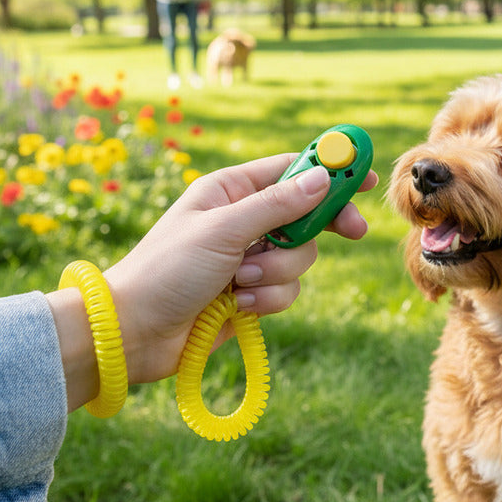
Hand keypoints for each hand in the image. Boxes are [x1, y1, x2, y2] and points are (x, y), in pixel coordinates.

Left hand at [48, 154, 376, 409]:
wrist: (135, 332)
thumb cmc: (167, 268)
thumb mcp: (223, 229)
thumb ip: (277, 205)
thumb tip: (323, 177)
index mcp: (231, 190)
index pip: (291, 169)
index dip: (330, 170)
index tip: (365, 176)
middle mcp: (243, 219)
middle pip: (306, 213)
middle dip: (322, 226)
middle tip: (352, 232)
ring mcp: (248, 257)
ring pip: (300, 256)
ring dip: (277, 271)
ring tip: (240, 282)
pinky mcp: (252, 292)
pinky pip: (286, 289)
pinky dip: (268, 299)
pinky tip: (239, 306)